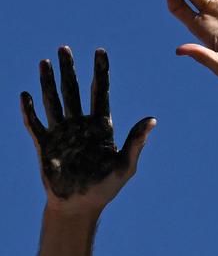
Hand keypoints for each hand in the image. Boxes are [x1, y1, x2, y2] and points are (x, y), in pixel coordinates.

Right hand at [21, 47, 154, 212]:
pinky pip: (35, 124)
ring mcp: (62, 133)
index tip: (100, 52)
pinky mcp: (45, 145)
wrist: (79, 207)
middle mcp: (80, 126)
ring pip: (53, 101)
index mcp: (101, 128)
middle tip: (64, 48)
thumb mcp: (125, 166)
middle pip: (74, 91)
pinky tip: (25, 95)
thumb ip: (136, 142)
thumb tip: (152, 120)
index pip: (101, 93)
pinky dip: (29, 110)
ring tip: (45, 62)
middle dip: (69, 70)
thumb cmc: (105, 189)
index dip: (100, 72)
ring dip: (48, 82)